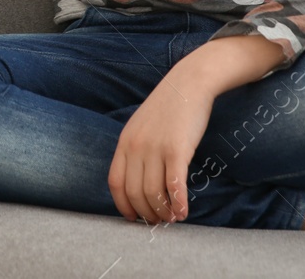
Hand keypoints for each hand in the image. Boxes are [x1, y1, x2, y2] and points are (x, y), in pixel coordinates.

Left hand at [107, 72, 214, 224]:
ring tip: (173, 218)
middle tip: (159, 221)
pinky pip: (174, 185)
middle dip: (147, 213)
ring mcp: (155, 148)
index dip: (123, 205)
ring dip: (163, 211)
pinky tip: (184, 212)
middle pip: (135, 193)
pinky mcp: (176, 150)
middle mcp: (135, 147)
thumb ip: (136, 150)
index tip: (133, 218)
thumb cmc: (168, 108)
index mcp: (124, 142)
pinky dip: (178, 203)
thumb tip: (139, 181)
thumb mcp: (141, 127)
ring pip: (153, 193)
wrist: (189, 83)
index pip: (115, 183)